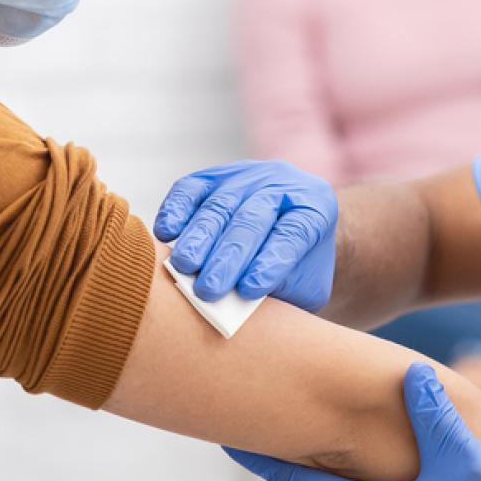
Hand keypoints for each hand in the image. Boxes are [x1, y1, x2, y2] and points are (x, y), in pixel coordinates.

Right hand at [152, 159, 337, 306]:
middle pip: (253, 218)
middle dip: (228, 256)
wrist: (289, 233)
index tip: (248, 291)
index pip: (294, 234)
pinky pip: (191, 188)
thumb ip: (279, 292)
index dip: (270, 262)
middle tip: (208, 290)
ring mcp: (246, 176)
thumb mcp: (303, 286)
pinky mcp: (213, 176)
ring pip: (220, 204)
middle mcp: (282, 185)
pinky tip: (166, 232)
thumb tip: (237, 303)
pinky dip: (176, 209)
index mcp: (315, 209)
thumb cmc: (297, 269)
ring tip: (184, 268)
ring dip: (199, 238)